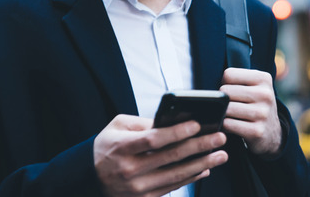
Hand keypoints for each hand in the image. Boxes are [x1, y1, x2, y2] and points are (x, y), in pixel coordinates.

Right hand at [94, 114, 227, 196]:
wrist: (89, 177)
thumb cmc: (107, 146)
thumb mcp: (117, 126)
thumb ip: (143, 122)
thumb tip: (172, 121)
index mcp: (121, 148)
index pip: (153, 139)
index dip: (177, 132)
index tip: (197, 124)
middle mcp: (129, 170)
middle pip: (170, 158)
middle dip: (199, 146)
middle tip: (219, 138)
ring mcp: (137, 188)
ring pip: (176, 176)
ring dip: (202, 164)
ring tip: (220, 155)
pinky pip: (172, 188)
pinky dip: (191, 178)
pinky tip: (205, 168)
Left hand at [220, 68, 282, 157]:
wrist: (272, 133)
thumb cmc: (256, 105)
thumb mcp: (254, 86)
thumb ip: (236, 80)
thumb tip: (209, 88)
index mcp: (263, 79)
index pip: (228, 74)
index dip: (225, 83)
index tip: (232, 91)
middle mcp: (265, 94)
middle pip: (226, 91)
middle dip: (223, 99)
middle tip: (230, 105)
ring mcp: (262, 113)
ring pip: (226, 108)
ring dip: (223, 113)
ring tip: (229, 115)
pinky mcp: (257, 131)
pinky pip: (228, 124)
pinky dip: (224, 125)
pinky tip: (231, 125)